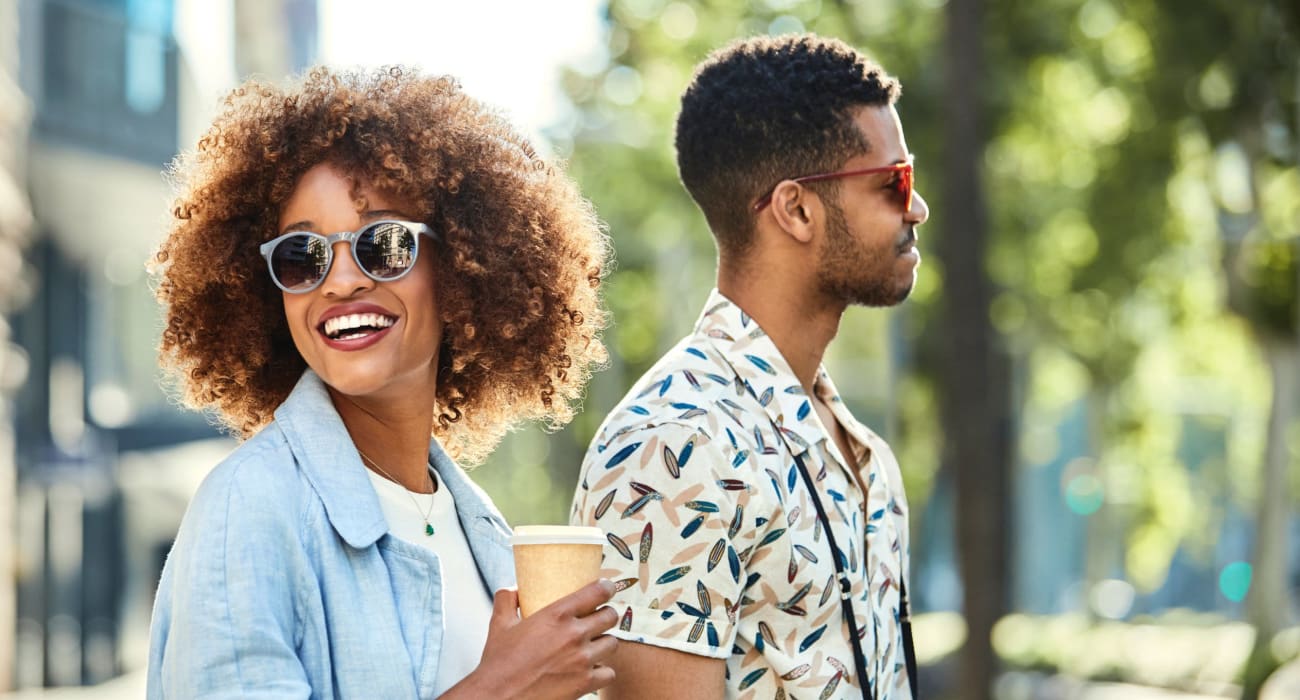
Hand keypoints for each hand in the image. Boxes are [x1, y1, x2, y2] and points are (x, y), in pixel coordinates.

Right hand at [447, 579, 619, 699]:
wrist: (498, 698)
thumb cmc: (499, 663)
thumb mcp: (499, 625)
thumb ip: (507, 600)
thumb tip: (513, 589)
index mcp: (557, 615)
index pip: (598, 591)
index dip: (607, 587)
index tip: (607, 589)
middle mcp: (574, 634)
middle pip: (610, 616)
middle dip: (606, 616)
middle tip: (598, 620)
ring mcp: (582, 659)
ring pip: (612, 643)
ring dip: (604, 643)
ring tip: (593, 646)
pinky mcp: (585, 683)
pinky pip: (609, 672)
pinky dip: (602, 672)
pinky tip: (590, 670)